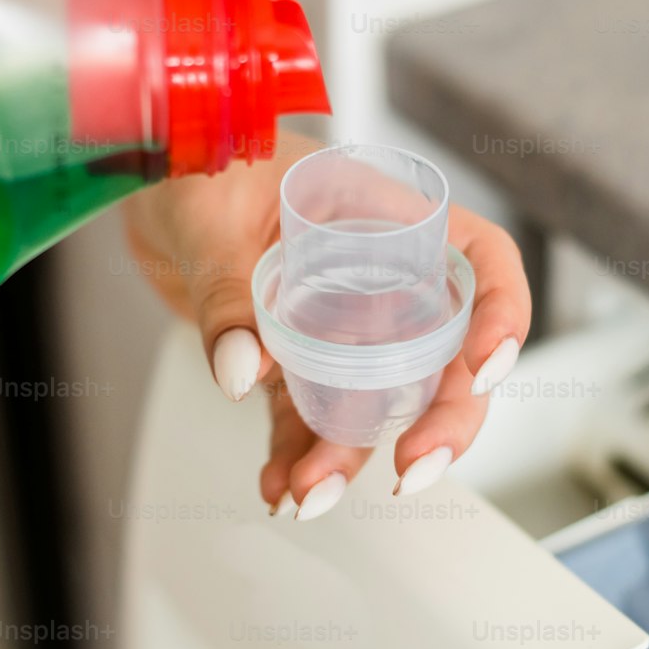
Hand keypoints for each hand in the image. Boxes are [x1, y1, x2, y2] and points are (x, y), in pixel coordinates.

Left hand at [124, 133, 531, 518]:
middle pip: (445, 354)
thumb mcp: (210, 215)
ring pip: (377, 403)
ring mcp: (340, 323)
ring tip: (309, 493)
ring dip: (350, 456)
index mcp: (384, 215)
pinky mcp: (294, 360)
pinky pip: (309, 418)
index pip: (480, 260)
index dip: (501, 314)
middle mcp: (379, 274)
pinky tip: (278, 486)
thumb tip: (242, 370)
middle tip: (411, 468)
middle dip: (440, 421)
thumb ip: (229, 292)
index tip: (482, 370)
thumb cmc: (195, 155)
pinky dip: (295, 457)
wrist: (147, 176)